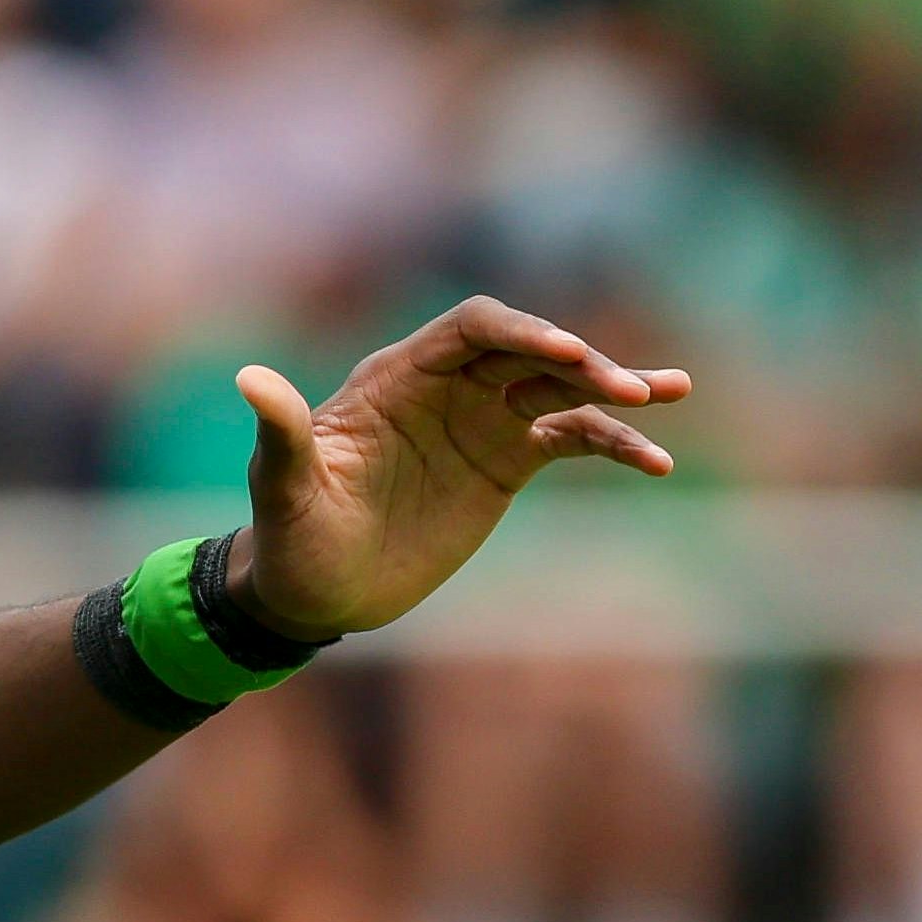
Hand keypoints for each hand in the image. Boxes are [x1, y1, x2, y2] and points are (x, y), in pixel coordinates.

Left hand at [227, 296, 692, 638]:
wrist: (314, 591)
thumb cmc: (289, 535)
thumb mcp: (281, 488)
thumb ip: (280, 434)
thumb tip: (250, 380)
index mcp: (396, 377)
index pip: (471, 329)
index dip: (521, 331)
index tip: (568, 354)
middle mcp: (445, 388)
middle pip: (526, 350)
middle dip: (580, 361)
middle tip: (631, 388)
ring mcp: (479, 422)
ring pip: (559, 387)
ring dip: (613, 387)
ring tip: (671, 392)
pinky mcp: (504, 463)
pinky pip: (570, 439)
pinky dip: (612, 443)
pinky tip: (654, 460)